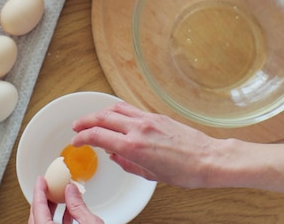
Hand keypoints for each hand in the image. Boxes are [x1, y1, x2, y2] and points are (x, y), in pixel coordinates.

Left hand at [28, 176, 102, 223]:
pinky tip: (68, 210)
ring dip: (50, 208)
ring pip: (44, 221)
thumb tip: (71, 189)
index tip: (40, 180)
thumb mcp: (90, 223)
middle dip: (42, 198)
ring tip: (56, 194)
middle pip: (36, 215)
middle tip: (46, 184)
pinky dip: (58, 218)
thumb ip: (78, 206)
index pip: (38, 208)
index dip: (39, 191)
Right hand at [71, 102, 218, 187]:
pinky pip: (130, 109)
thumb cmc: (184, 171)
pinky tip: (115, 116)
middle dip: (84, 121)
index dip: (82, 137)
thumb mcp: (150, 175)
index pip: (98, 136)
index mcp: (134, 146)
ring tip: (92, 119)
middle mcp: (139, 129)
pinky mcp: (156, 116)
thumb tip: (115, 155)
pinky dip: (117, 110)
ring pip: (115, 108)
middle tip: (76, 127)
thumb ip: (127, 163)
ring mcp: (148, 119)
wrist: (208, 159)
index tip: (75, 141)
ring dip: (99, 112)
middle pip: (102, 117)